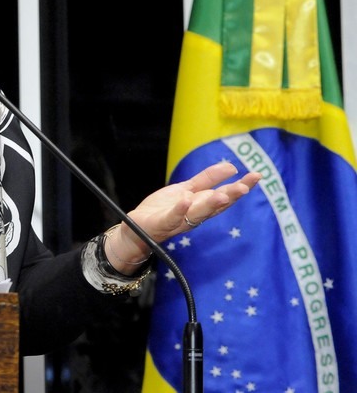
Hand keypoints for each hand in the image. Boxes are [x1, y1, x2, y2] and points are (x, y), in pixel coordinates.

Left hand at [110, 161, 261, 266]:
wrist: (137, 228)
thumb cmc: (164, 208)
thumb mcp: (187, 189)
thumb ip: (207, 179)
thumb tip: (232, 167)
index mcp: (202, 205)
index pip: (225, 195)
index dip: (241, 186)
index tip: (257, 176)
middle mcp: (195, 214)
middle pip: (216, 206)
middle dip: (231, 196)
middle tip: (245, 187)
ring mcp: (179, 220)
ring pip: (198, 213)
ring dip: (211, 204)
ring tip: (222, 194)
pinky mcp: (162, 223)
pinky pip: (173, 217)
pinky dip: (180, 209)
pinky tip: (186, 200)